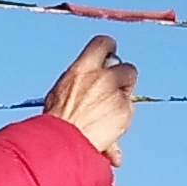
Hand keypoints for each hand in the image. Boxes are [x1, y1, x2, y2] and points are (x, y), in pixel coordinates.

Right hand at [42, 35, 138, 162]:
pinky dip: (120, 121)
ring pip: (130, 93)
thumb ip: (79, 82)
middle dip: (123, 79)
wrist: (62, 142)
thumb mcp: (61, 91)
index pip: (104, 43)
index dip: (110, 49)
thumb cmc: (56, 120)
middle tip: (114, 92)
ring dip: (122, 102)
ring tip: (105, 117)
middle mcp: (102, 77)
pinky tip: (107, 130)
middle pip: (127, 68)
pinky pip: (127, 113)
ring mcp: (116, 94)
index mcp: (83, 68)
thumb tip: (85, 83)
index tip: (111, 55)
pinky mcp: (124, 111)